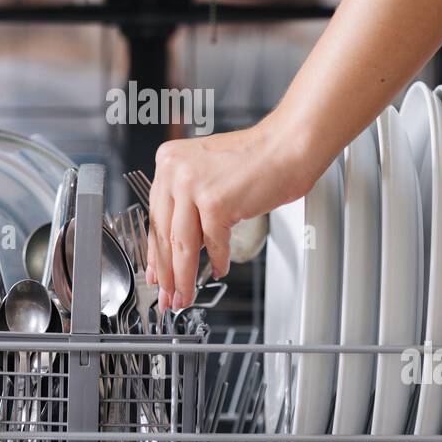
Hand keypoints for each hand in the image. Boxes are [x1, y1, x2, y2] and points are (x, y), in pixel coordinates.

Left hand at [145, 115, 308, 312]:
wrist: (287, 146)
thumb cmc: (255, 159)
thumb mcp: (205, 172)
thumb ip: (186, 201)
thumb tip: (177, 243)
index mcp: (168, 161)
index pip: (154, 216)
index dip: (154, 250)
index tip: (154, 271)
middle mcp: (175, 170)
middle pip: (164, 233)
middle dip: (166, 272)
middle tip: (166, 294)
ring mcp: (193, 186)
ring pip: (183, 245)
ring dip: (184, 276)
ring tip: (184, 295)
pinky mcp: (216, 202)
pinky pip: (213, 243)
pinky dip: (218, 260)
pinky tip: (218, 270)